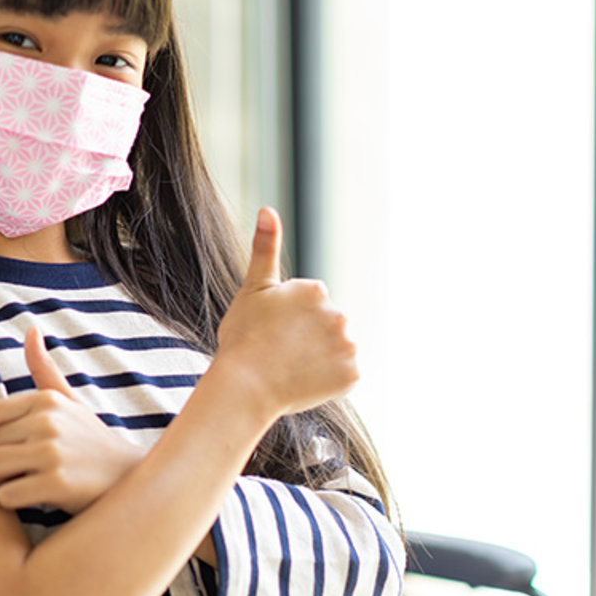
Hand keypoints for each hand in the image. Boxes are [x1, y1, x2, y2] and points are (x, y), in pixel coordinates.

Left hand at [0, 327, 145, 513]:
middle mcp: (46, 420)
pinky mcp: (55, 484)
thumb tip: (31, 329)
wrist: (131, 481)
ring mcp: (51, 451)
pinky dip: (15, 502)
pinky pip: (5, 496)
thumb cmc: (90, 443)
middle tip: (16, 471)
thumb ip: (44, 369)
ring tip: (26, 482)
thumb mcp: (70, 402)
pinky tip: (38, 498)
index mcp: (43, 400)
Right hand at [213, 207, 357, 416]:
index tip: (271, 330)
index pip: (309, 304)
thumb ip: (265, 247)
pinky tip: (303, 380)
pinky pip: (343, 375)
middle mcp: (338, 314)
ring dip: (319, 357)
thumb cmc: (243, 337)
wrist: (245, 386)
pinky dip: (328, 380)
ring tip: (290, 367)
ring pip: (335, 349)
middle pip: (324, 325)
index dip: (287, 319)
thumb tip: (268, 209)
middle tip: (279, 351)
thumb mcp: (252, 288)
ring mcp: (347, 345)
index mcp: (315, 290)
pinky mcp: (352, 375)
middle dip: (307, 336)